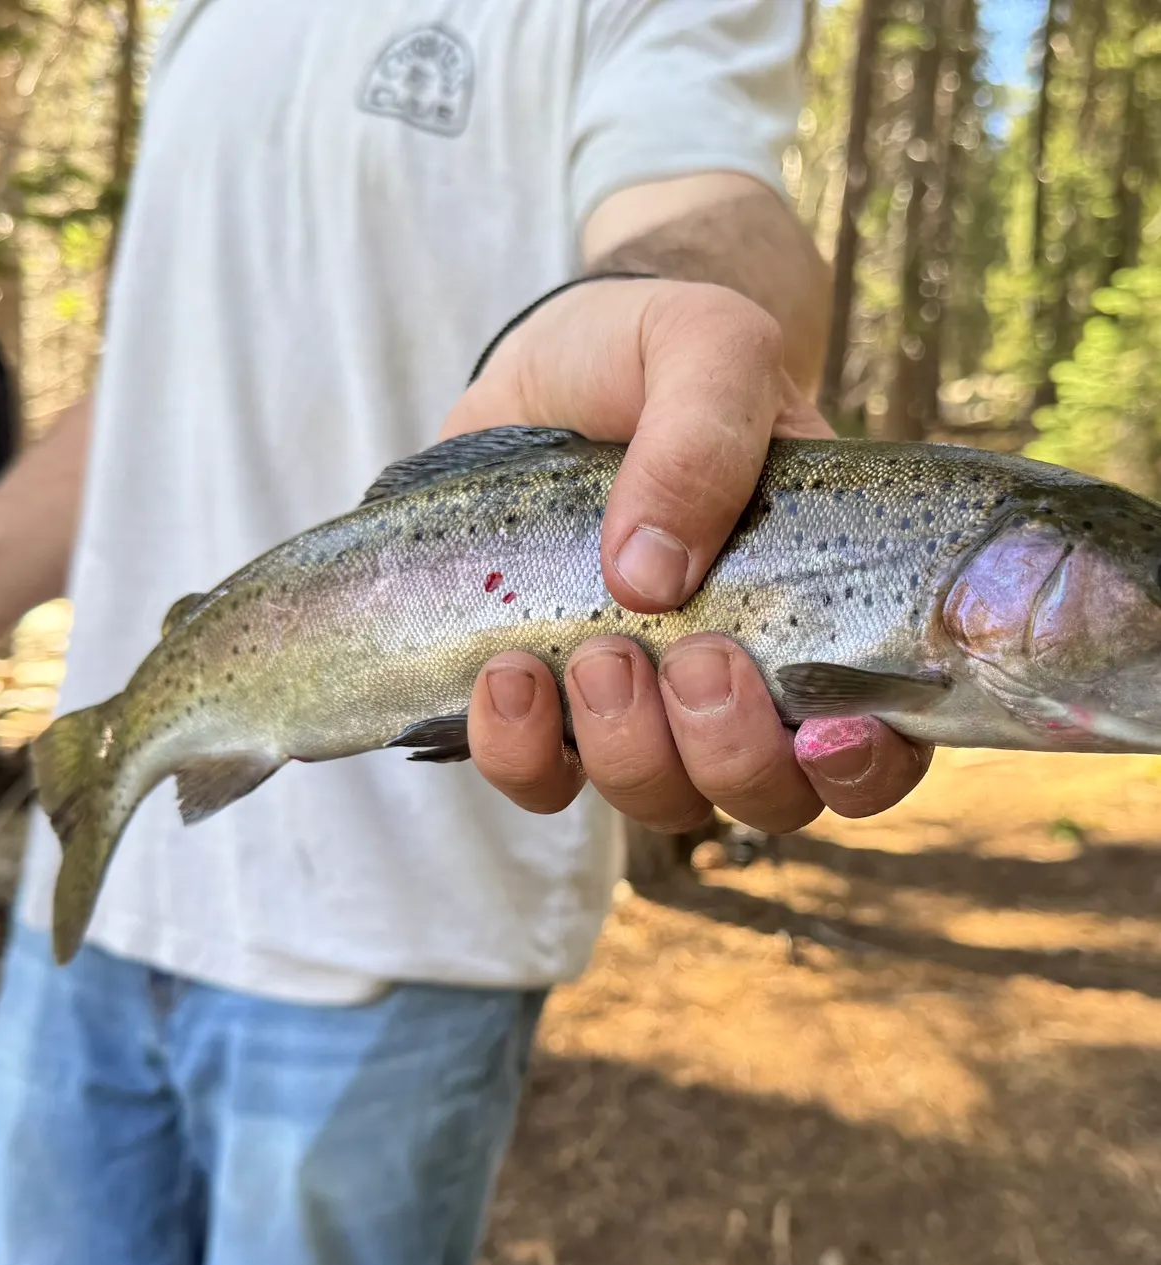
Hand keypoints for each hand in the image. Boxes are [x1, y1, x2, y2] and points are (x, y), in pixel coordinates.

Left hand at [441, 277, 931, 833]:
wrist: (544, 365)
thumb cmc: (650, 354)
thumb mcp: (702, 343)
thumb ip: (706, 431)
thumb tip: (650, 579)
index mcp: (822, 609)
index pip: (878, 743)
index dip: (864, 768)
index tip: (824, 729)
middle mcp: (742, 679)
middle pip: (766, 793)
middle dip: (729, 749)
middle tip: (692, 655)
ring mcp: (640, 703)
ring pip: (660, 799)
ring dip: (629, 748)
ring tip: (592, 651)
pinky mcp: (546, 706)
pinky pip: (539, 781)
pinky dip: (521, 751)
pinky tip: (507, 675)